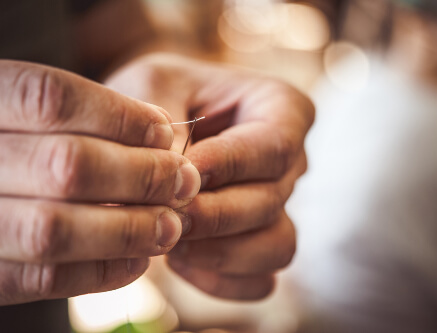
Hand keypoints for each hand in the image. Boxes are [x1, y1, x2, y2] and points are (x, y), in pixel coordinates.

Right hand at [0, 58, 199, 322]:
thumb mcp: (5, 116)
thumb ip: (69, 118)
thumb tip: (160, 129)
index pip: (45, 96)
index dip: (118, 115)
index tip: (165, 131)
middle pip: (61, 164)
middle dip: (139, 175)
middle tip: (184, 182)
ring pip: (52, 229)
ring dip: (128, 229)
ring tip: (170, 226)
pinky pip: (38, 280)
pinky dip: (99, 270)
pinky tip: (136, 261)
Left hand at [106, 54, 313, 299]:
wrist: (148, 131)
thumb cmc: (155, 97)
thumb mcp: (151, 85)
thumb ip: (161, 123)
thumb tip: (174, 179)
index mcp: (279, 109)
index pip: (272, 146)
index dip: (226, 166)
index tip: (176, 178)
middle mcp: (288, 162)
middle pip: (271, 201)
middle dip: (213, 216)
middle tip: (163, 216)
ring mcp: (279, 207)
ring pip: (277, 247)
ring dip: (220, 253)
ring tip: (170, 239)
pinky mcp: (259, 245)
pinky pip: (260, 281)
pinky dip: (221, 281)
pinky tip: (179, 262)